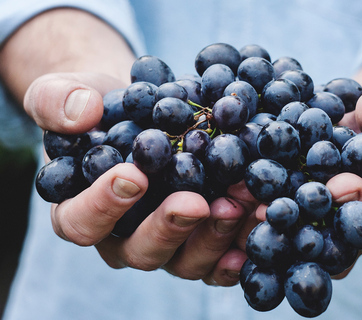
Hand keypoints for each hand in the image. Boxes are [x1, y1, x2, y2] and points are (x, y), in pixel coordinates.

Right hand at [25, 72, 251, 285]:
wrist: (141, 111)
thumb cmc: (99, 107)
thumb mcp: (65, 92)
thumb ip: (57, 101)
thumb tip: (82, 113)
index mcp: (81, 211)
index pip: (81, 222)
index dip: (103, 206)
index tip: (133, 175)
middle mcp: (123, 237)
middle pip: (141, 251)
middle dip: (170, 227)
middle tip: (196, 202)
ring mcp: (167, 243)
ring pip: (186, 260)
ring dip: (215, 236)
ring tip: (241, 204)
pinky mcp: (200, 240)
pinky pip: (220, 258)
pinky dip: (241, 246)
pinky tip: (260, 224)